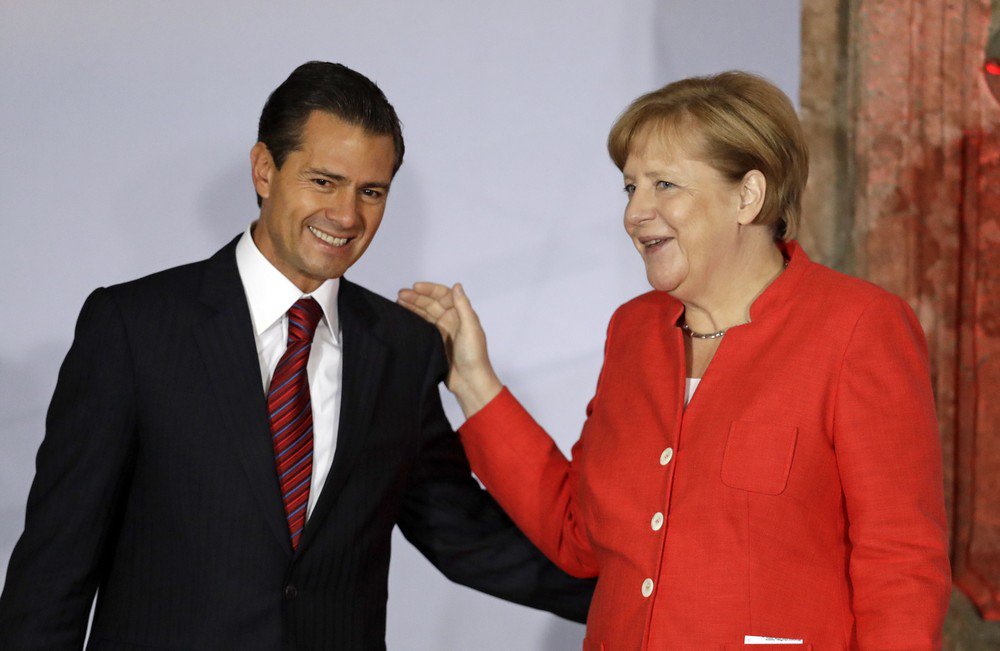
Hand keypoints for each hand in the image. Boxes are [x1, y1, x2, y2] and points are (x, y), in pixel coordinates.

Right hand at [397, 282, 502, 417]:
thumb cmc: (474, 355)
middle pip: (432, 304)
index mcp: (462, 314)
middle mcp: (452, 320)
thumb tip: (457, 286)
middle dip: (416, 297)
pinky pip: (422, 326)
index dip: (430, 290)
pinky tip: (403, 316)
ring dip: (413, 307)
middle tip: (400, 295)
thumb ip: (463, 306)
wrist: (470, 381)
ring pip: (425, 314)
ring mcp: (443, 331)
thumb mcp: (470, 328)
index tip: (415, 287)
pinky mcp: (435, 342)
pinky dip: (413, 320)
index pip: (444, 296)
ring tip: (398, 302)